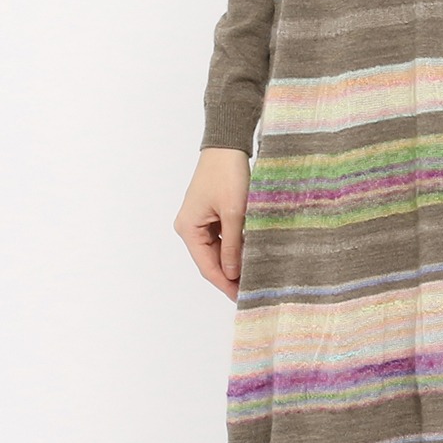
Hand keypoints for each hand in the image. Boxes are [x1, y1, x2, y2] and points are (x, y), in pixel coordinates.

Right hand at [175, 146, 250, 296]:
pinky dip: (234, 247)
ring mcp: (199, 221)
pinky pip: (221, 238)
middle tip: (252, 290)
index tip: (242, 297)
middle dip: (230, 275)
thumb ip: (232, 245)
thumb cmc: (228, 174)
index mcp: (188, 228)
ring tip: (254, 275)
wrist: (227, 145)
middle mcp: (189, 227)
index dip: (224, 284)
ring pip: (217, 250)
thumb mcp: (233, 213)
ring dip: (233, 262)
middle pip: (211, 260)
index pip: (207, 266)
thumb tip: (232, 274)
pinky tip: (249, 255)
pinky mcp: (209, 214)